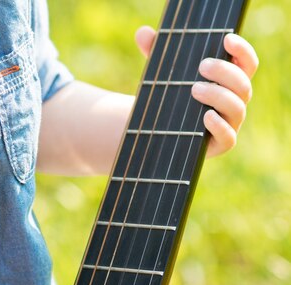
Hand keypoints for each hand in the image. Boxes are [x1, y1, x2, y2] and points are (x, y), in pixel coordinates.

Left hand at [135, 27, 258, 157]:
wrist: (163, 133)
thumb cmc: (172, 98)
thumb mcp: (165, 74)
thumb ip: (156, 53)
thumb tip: (142, 34)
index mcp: (230, 82)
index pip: (247, 64)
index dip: (242, 51)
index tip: (226, 39)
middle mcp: (234, 102)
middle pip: (243, 85)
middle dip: (225, 72)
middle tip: (203, 66)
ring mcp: (229, 124)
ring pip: (237, 108)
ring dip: (218, 95)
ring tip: (195, 89)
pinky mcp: (220, 145)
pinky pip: (229, 137)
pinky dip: (219, 125)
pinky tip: (206, 115)